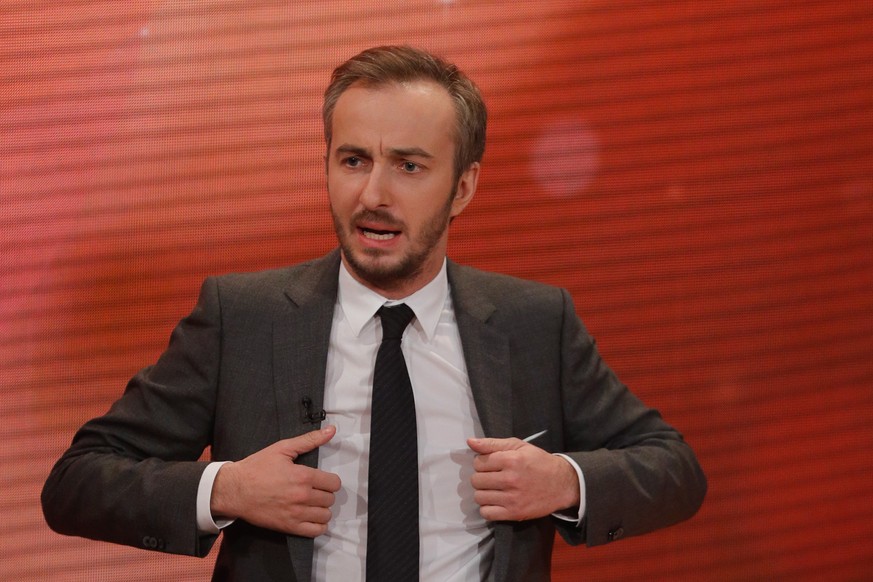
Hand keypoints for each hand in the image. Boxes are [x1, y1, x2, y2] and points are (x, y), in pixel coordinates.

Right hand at [211, 425, 340, 536]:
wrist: (234, 489)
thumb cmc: (256, 468)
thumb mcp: (282, 448)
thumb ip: (309, 440)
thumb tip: (331, 430)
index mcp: (303, 476)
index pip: (334, 483)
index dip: (330, 480)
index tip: (322, 480)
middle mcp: (302, 496)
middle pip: (330, 499)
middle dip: (325, 493)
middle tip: (315, 490)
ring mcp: (296, 513)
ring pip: (326, 515)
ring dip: (322, 509)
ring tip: (313, 503)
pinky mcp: (289, 527)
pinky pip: (316, 531)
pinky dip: (318, 525)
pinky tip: (311, 517)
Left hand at [467, 436, 579, 521]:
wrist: (562, 484)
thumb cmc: (538, 462)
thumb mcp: (518, 446)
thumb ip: (492, 443)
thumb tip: (470, 442)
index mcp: (511, 460)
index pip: (478, 463)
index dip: (482, 463)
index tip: (491, 465)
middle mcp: (511, 479)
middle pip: (476, 480)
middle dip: (481, 478)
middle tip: (492, 477)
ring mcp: (512, 498)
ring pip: (479, 497)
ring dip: (483, 493)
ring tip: (494, 489)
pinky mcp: (515, 513)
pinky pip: (487, 513)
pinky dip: (487, 508)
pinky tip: (496, 501)